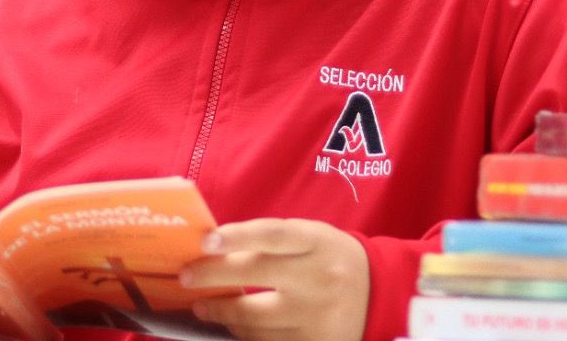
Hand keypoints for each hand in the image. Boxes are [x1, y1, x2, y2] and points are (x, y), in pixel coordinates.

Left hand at [180, 218, 369, 340]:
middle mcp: (319, 278)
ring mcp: (318, 316)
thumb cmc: (329, 258)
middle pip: (255, 275)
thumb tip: (212, 248)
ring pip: (255, 319)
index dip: (236, 237)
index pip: (271, 235)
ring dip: (222, 313)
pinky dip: (245, 335)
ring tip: (204, 306)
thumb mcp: (310, 237)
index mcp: (316, 242)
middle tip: (186, 277)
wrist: (379, 293)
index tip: (205, 241)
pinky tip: (233, 327)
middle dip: (212, 276)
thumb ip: (270, 240)